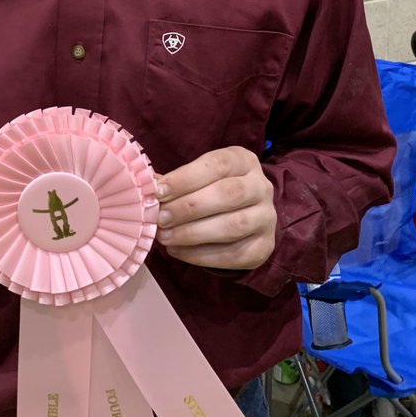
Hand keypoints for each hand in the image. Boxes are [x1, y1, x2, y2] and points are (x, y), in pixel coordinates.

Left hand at [154, 146, 275, 270]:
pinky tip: (178, 251)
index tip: (158, 191)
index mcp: (244, 161)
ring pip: (233, 225)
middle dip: (189, 207)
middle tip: (161, 218)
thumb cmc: (213, 190)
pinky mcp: (264, 247)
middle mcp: (262, 187)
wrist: (246, 216)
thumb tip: (149, 187)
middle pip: (229, 194)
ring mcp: (267, 218)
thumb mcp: (199, 177)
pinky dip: (201, 255)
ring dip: (194, 233)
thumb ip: (178, 182)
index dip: (186, 178)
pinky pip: (233, 254)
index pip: (217, 165)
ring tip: (166, 237)